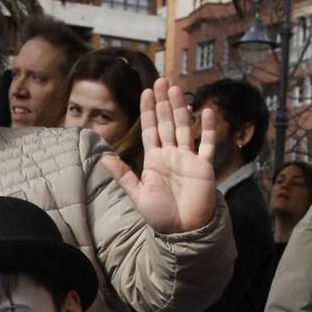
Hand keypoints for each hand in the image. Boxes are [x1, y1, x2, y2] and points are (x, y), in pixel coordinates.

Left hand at [102, 77, 216, 232]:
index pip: (150, 130)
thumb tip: (103, 157)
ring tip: (175, 88)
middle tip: (160, 81)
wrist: (183, 231)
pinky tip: (206, 111)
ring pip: (183, 127)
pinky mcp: (203, 165)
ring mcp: (188, 158)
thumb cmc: (160, 215)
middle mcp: (171, 155)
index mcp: (154, 160)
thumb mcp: (137, 194)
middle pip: (166, 123)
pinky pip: (206, 143)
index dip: (148, 111)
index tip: (145, 92)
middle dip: (163, 102)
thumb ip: (122, 174)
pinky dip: (207, 128)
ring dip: (180, 108)